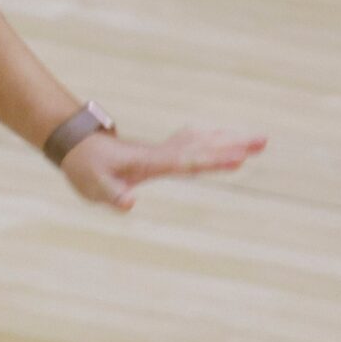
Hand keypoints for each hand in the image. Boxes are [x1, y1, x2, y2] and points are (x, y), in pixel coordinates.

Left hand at [63, 124, 264, 210]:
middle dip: (234, 145)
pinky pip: (192, 143)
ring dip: (229, 140)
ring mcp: (163, 150)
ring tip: (259, 140)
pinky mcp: (161, 152)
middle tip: (264, 141)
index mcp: (151, 162)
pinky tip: (223, 137)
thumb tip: (129, 204)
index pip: (187, 162)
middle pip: (203, 148)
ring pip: (202, 142)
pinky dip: (210, 139)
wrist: (76, 148)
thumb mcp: (94, 187)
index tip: (238, 159)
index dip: (212, 161)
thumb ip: (112, 195)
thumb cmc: (87, 170)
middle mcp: (161, 153)